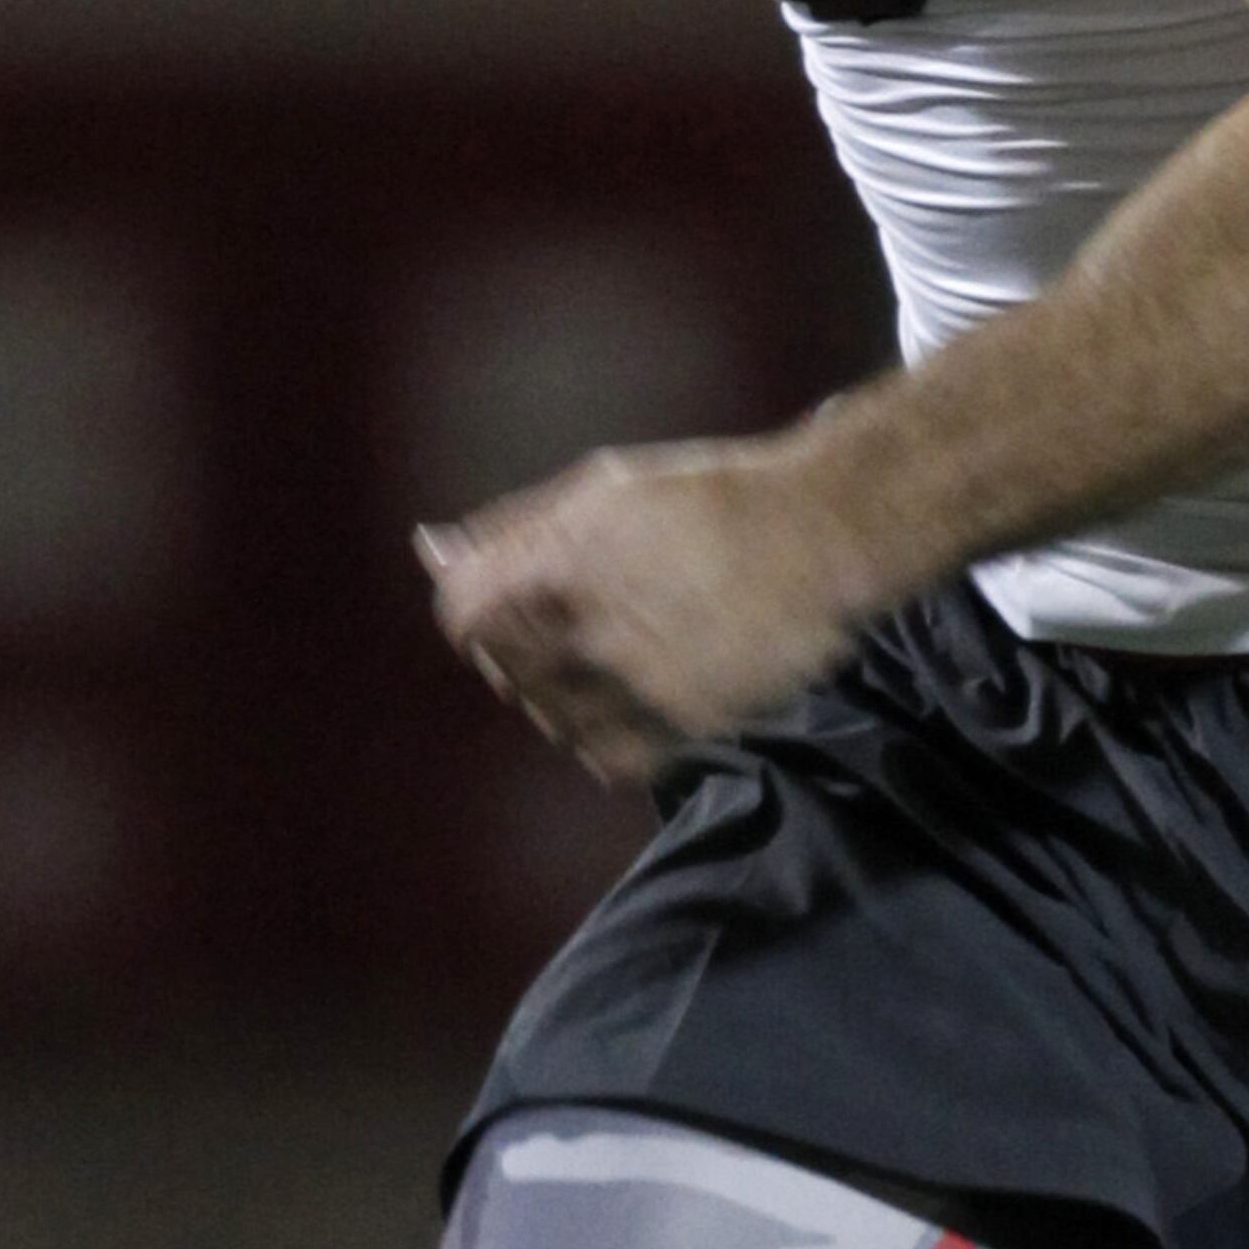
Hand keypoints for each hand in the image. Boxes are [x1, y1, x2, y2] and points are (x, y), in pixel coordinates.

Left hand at [417, 439, 864, 774]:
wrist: (818, 537)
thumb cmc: (709, 500)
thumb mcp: (599, 490)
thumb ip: (511, 527)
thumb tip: (431, 547)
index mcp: (566, 559)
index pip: (463, 612)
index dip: (467, 609)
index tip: (487, 607)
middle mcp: (596, 629)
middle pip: (505, 667)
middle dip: (514, 646)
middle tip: (561, 624)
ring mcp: (641, 686)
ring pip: (552, 719)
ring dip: (557, 695)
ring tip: (602, 659)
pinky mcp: (685, 726)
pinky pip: (609, 758)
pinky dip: (601, 738)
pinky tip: (625, 703)